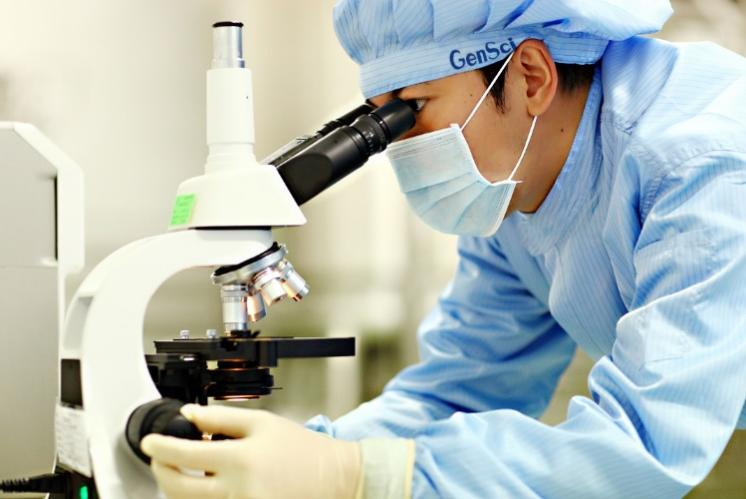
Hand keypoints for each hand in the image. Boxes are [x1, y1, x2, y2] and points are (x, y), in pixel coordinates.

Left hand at [141, 404, 360, 498]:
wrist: (332, 478)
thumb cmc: (301, 449)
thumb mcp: (262, 423)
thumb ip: (221, 418)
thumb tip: (188, 415)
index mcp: (240, 460)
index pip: (184, 456)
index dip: (159, 449)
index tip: (150, 443)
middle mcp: (237, 491)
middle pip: (178, 490)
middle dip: (160, 472)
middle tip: (159, 458)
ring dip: (180, 485)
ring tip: (188, 467)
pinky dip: (203, 496)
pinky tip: (209, 482)